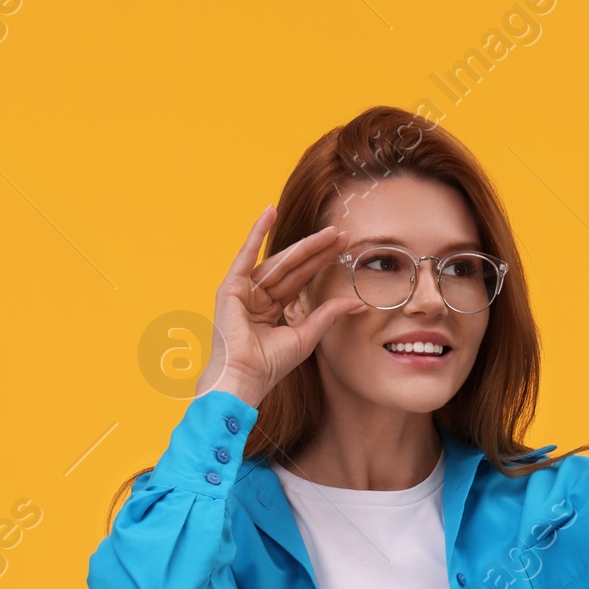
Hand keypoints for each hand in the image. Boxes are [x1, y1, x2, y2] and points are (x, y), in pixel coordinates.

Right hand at [194, 205, 364, 407]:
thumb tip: (358, 304)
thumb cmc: (269, 366)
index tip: (343, 249)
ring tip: (327, 232)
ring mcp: (244, 290)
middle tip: (342, 235)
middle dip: (318, 251)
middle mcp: (257, 296)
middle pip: (292, 267)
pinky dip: (256, 232)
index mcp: (271, 309)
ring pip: (278, 261)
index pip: (301, 279)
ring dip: (303, 245)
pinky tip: (269, 210)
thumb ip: (328, 315)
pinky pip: (246, 254)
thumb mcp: (306, 336)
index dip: (322, 263)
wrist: (245, 378)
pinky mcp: (231, 286)